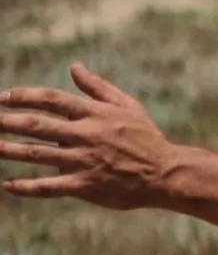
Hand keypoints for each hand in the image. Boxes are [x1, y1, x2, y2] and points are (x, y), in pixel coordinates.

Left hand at [0, 63, 177, 207]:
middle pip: (37, 125)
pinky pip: (49, 187)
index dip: (24, 96)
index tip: (3, 96)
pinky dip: (26, 187)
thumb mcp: (127, 106)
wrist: (165, 173)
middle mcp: (85, 135)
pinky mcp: (84, 186)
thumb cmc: (146, 138)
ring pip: (37, 154)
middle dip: (7, 121)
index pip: (52, 99)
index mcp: (94, 114)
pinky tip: (7, 185)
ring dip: (8, 150)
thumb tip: (74, 67)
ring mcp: (83, 161)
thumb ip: (98, 87)